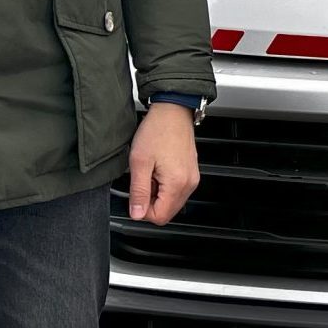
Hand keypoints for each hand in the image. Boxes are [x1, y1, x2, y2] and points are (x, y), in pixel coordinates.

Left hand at [128, 102, 200, 224]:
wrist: (173, 111)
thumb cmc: (157, 131)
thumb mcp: (139, 162)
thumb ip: (139, 192)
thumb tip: (137, 214)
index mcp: (177, 183)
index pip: (160, 216)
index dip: (143, 210)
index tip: (136, 195)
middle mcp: (189, 184)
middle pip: (167, 212)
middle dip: (151, 202)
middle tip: (143, 181)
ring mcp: (192, 178)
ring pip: (172, 202)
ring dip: (158, 194)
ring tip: (151, 173)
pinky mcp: (191, 173)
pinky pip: (177, 190)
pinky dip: (165, 186)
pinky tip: (158, 170)